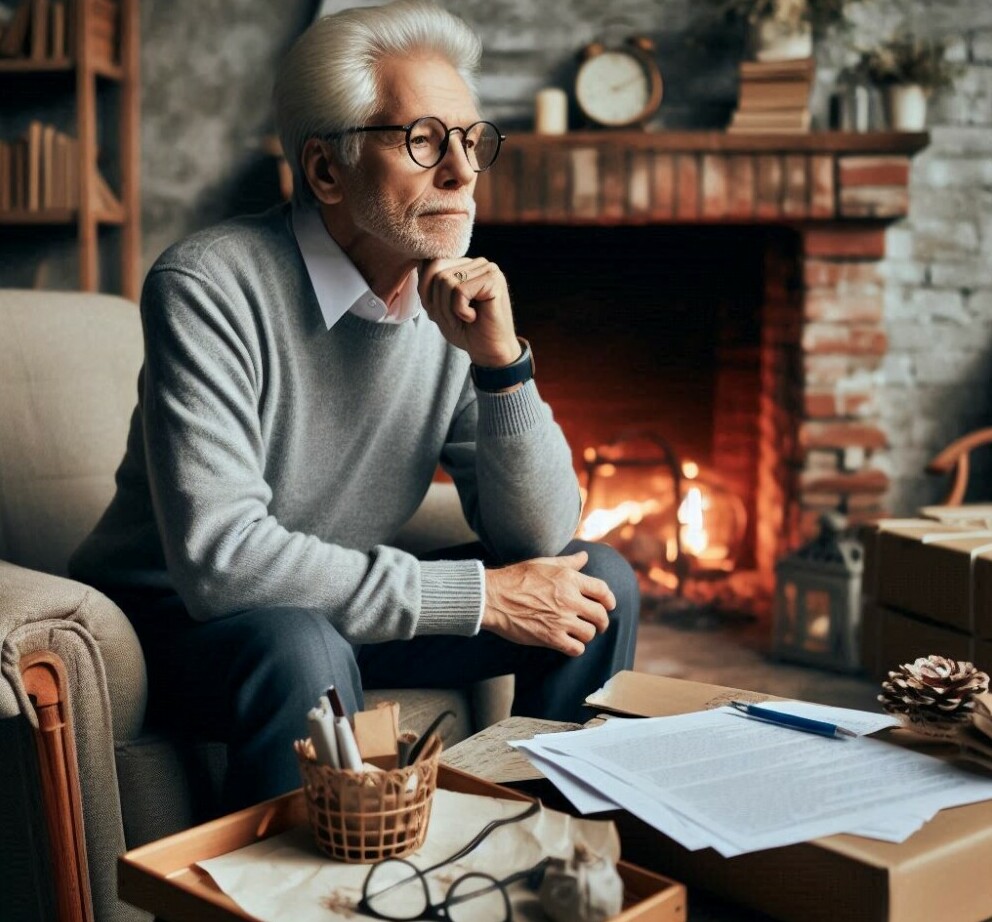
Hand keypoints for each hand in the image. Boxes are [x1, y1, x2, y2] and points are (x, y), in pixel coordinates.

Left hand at [418, 256, 519, 366]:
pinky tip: (474, 317)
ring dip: (449, 309)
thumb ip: (429, 284)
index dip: (427, 291)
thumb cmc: (466, 330)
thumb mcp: (438, 306)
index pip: (432, 263)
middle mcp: (478, 263)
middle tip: (455, 318)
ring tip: (465, 319)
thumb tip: (420, 261)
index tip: (442, 311)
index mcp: (466, 266)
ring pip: (447, 281)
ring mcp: (488, 269)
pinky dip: (460, 311)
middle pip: (438, 272)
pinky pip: (460, 291)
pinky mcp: (493, 280)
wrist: (489, 352)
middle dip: (438, 302)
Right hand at [482, 551, 616, 656]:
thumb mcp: (543, 563)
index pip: (603, 590)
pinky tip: (569, 643)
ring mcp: (561, 619)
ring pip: (589, 633)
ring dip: (587, 634)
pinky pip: (576, 648)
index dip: (609, 600)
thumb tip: (585, 556)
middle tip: (597, 625)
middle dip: (602, 622)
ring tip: (579, 633)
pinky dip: (575, 648)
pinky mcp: (551, 637)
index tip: (608, 605)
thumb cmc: (515, 578)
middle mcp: (569, 599)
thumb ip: (568, 562)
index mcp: (569, 579)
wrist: (493, 597)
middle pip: (600, 614)